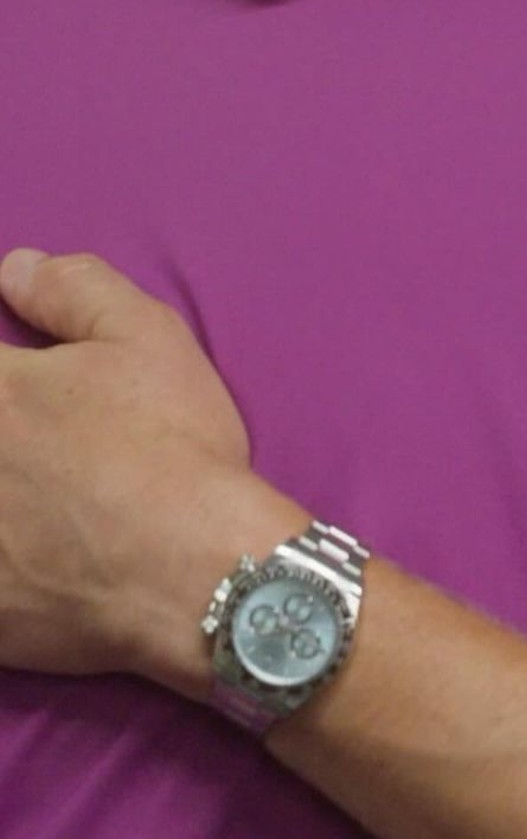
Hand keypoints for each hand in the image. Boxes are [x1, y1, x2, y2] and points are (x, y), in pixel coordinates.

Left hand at [0, 250, 300, 695]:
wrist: (196, 571)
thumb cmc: (171, 445)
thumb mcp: (147, 338)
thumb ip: (75, 288)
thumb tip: (15, 268)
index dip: (2, 376)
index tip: (20, 388)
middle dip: (8, 435)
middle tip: (39, 445)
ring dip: (4, 492)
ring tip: (29, 498)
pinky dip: (3, 561)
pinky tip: (28, 548)